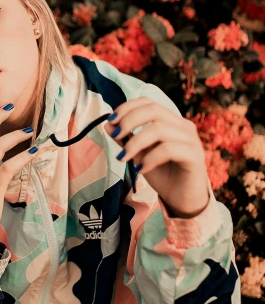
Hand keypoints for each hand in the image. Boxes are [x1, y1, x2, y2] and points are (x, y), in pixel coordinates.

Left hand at [104, 97, 210, 217]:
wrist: (182, 200)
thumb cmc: (163, 175)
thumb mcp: (139, 156)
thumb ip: (126, 140)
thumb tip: (108, 125)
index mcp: (170, 121)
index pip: (148, 103)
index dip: (127, 107)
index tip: (111, 121)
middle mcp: (183, 126)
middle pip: (153, 110)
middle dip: (129, 120)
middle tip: (115, 136)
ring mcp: (191, 139)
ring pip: (159, 129)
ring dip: (136, 142)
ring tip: (124, 158)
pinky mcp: (195, 155)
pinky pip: (169, 149)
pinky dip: (150, 158)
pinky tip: (141, 170)